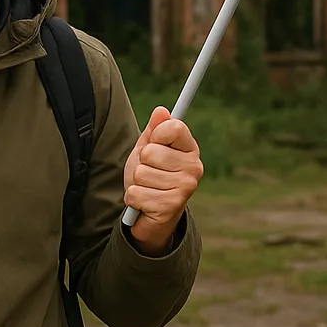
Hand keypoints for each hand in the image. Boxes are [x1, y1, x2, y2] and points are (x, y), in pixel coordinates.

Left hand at [123, 106, 202, 254]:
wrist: (151, 215)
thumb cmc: (150, 177)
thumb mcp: (149, 150)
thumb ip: (154, 130)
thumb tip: (161, 111)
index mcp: (190, 149)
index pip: (173, 127)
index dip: (156, 134)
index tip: (154, 143)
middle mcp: (194, 167)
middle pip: (151, 152)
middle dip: (141, 163)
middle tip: (150, 173)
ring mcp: (185, 188)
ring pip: (141, 173)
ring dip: (137, 183)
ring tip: (148, 189)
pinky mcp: (171, 206)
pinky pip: (136, 193)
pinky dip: (133, 199)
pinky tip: (145, 203)